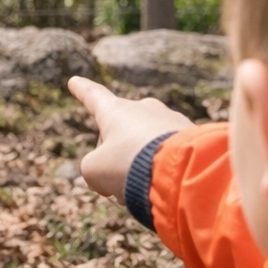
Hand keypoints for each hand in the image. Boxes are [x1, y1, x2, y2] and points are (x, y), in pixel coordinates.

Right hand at [68, 76, 194, 202]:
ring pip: (147, 146)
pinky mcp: (192, 134)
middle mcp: (144, 109)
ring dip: (142, 167)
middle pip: (122, 133)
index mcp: (116, 111)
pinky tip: (168, 183)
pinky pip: (170, 151)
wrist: (178, 171)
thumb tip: (113, 173)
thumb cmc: (128, 166)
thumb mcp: (94, 171)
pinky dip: (164, 167)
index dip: (82, 91)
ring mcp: (170, 119)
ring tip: (146, 186)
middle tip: (118, 184)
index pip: (94, 97)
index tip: (74, 81)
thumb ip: (95, 167)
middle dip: (118, 159)